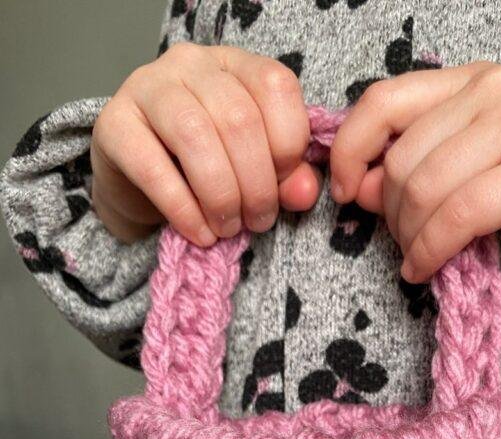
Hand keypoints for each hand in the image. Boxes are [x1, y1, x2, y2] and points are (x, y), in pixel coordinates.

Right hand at [91, 43, 321, 245]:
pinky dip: (184, 209)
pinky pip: (154, 169)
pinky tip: (200, 233)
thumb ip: (287, 177)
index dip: (290, 146)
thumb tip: (305, 194)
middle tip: (257, 222)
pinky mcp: (114, 125)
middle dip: (257, 184)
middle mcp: (191, 64)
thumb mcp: (254, 170)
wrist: (138, 185)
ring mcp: (147, 88)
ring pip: (196, 137)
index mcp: (236, 65)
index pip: (276, 87)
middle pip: (239, 119)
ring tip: (229, 228)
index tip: (286, 188)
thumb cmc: (205, 171)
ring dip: (222, 195)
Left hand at [329, 62, 500, 281]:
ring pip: (425, 186)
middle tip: (403, 244)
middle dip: (388, 212)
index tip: (345, 192)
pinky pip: (461, 213)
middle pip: (401, 156)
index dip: (350, 149)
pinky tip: (426, 269)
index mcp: (473, 79)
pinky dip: (433, 249)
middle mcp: (495, 89)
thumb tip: (357, 188)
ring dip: (409, 237)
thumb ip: (421, 167)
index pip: (384, 100)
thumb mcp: (476, 168)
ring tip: (417, 259)